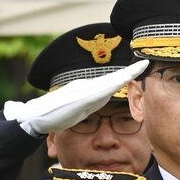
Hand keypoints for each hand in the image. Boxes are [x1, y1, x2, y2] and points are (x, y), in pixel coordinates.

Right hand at [2, 60, 145, 136]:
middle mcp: (86, 87)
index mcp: (87, 90)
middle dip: (129, 71)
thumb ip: (89, 103)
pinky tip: (121, 82)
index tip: (140, 68)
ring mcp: (81, 90)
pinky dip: (111, 85)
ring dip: (124, 75)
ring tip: (138, 68)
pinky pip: (98, 91)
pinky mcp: (78, 97)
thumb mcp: (77, 109)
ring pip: (108, 82)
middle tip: (145, 62)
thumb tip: (102, 98)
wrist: (34, 117)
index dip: (126, 75)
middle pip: (112, 78)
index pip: (111, 82)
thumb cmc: (53, 114)